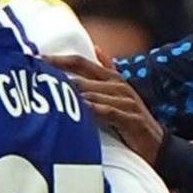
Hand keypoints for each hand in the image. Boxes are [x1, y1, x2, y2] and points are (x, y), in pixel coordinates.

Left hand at [46, 53, 164, 161]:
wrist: (156, 144)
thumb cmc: (129, 118)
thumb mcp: (116, 93)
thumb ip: (106, 70)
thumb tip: (96, 48)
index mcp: (111, 78)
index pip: (82, 62)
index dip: (60, 60)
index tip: (37, 59)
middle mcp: (119, 86)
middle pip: (84, 77)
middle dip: (60, 76)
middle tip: (36, 77)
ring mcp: (127, 101)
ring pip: (95, 94)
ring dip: (74, 95)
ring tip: (51, 96)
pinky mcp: (132, 119)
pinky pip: (110, 112)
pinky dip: (96, 110)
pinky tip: (82, 110)